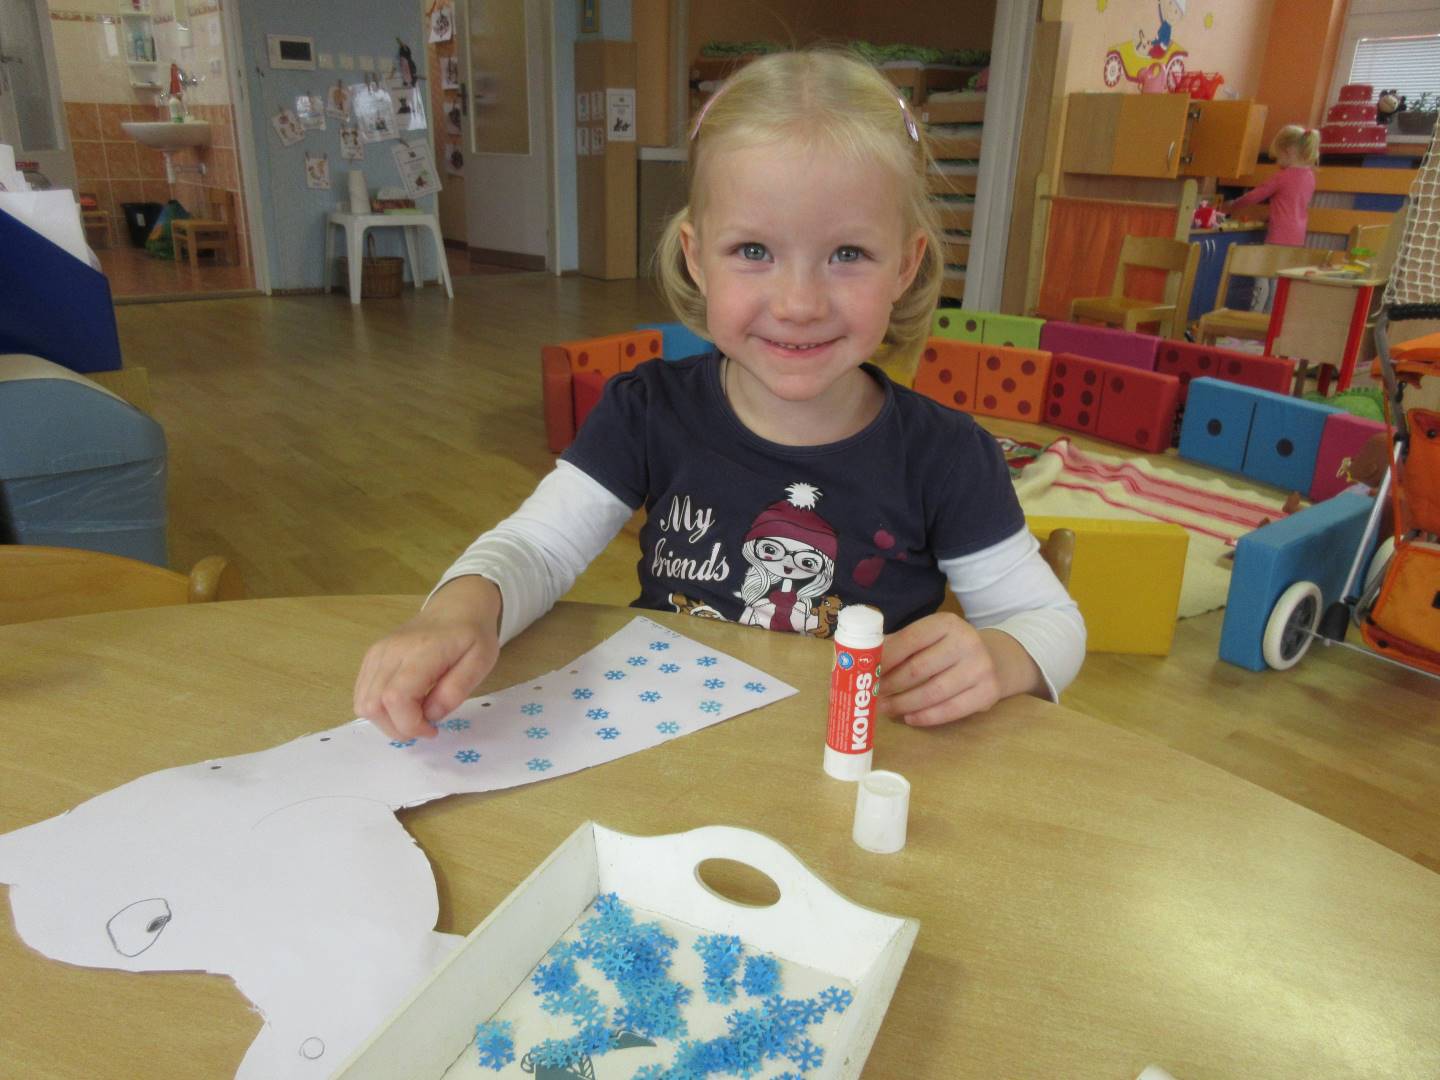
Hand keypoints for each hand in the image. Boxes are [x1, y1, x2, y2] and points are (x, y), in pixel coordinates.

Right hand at [353, 576, 502, 740]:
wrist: (456, 607)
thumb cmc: (472, 635)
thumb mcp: (480, 662)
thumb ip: (456, 689)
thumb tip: (431, 715)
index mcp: (421, 652)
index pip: (396, 698)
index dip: (410, 724)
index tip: (432, 730)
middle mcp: (390, 651)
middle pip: (373, 706)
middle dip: (398, 729)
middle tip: (425, 726)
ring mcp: (377, 653)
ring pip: (363, 703)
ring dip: (387, 722)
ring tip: (415, 715)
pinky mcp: (371, 657)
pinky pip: (362, 694)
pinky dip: (379, 709)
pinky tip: (403, 705)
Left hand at [876, 613, 1001, 726]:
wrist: (994, 659)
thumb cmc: (948, 649)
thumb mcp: (929, 637)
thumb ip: (900, 644)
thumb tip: (864, 658)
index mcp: (946, 623)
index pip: (909, 640)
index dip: (884, 659)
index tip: (866, 673)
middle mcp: (966, 642)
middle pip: (918, 669)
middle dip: (890, 684)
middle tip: (872, 696)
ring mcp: (980, 667)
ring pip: (932, 692)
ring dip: (904, 704)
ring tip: (885, 709)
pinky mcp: (988, 692)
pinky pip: (951, 710)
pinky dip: (926, 717)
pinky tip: (909, 718)